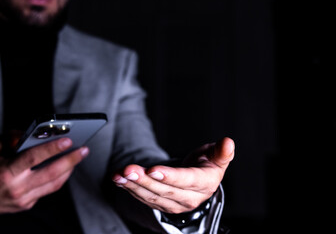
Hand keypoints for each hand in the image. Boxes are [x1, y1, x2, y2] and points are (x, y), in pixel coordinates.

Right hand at [0, 137, 88, 215]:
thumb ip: (7, 139)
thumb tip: (27, 133)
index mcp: (7, 172)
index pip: (34, 158)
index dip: (52, 148)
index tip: (68, 140)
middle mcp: (17, 187)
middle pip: (51, 173)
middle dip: (71, 160)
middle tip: (84, 150)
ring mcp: (24, 198)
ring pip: (54, 184)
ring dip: (70, 169)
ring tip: (78, 156)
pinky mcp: (28, 204)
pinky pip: (49, 190)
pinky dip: (60, 178)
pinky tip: (65, 167)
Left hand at [112, 137, 234, 213]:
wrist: (199, 181)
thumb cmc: (207, 164)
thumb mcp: (216, 156)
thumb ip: (221, 152)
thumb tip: (228, 142)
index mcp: (204, 184)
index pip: (186, 181)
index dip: (170, 176)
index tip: (153, 170)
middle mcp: (189, 198)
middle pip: (164, 190)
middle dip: (145, 180)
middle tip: (129, 170)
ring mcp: (174, 204)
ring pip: (151, 196)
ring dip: (133, 185)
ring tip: (119, 175)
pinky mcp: (161, 205)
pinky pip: (144, 198)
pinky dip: (130, 189)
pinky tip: (119, 179)